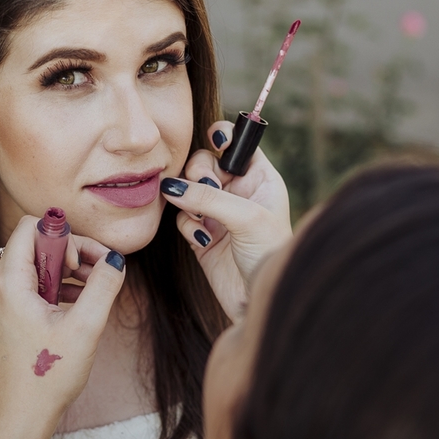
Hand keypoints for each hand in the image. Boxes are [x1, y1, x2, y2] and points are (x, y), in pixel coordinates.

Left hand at [0, 215, 126, 438]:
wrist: (15, 420)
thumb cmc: (46, 379)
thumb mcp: (85, 328)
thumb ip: (104, 286)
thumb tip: (115, 261)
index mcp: (7, 282)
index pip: (32, 226)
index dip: (66, 236)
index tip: (85, 265)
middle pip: (31, 245)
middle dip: (69, 254)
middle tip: (97, 277)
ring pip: (29, 267)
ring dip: (61, 273)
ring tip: (89, 295)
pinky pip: (22, 288)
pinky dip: (48, 290)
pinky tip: (71, 310)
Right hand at [160, 120, 292, 320]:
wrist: (259, 301)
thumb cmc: (268, 256)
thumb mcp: (246, 218)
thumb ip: (209, 198)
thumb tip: (170, 186)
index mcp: (261, 180)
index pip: (239, 145)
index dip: (225, 137)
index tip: (215, 139)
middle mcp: (239, 193)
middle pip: (206, 163)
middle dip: (200, 172)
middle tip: (206, 187)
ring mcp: (219, 214)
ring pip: (189, 189)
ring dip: (190, 199)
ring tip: (202, 217)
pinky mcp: (201, 236)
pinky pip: (183, 218)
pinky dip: (187, 224)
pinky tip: (202, 239)